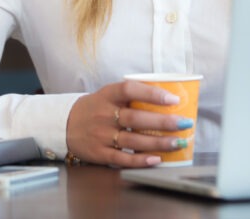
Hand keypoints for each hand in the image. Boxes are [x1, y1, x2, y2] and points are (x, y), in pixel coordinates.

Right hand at [65, 79, 192, 166]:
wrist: (65, 124)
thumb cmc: (95, 108)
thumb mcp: (108, 94)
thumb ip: (131, 95)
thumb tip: (166, 96)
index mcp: (107, 95)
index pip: (130, 90)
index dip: (152, 93)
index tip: (173, 99)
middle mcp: (104, 115)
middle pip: (136, 118)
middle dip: (163, 121)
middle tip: (184, 123)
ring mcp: (101, 135)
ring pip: (133, 140)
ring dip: (158, 142)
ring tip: (178, 142)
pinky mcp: (99, 153)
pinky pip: (122, 158)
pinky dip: (140, 160)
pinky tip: (156, 159)